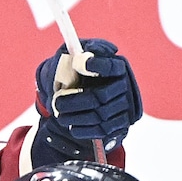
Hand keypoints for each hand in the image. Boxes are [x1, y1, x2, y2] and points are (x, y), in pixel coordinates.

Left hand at [35, 39, 141, 157]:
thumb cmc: (81, 72)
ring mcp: (124, 107)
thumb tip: (88, 50)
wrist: (84, 94)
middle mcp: (124, 86)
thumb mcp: (81, 55)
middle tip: (56, 102)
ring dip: (76, 116)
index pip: (111, 66)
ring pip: (100, 115)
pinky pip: (102, 130)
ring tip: (59, 114)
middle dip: (76, 101)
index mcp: (117, 67)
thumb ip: (85, 49)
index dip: (97, 65)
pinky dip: (84, 129)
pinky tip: (71, 126)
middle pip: (101, 96)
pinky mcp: (120, 125)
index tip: (77, 63)